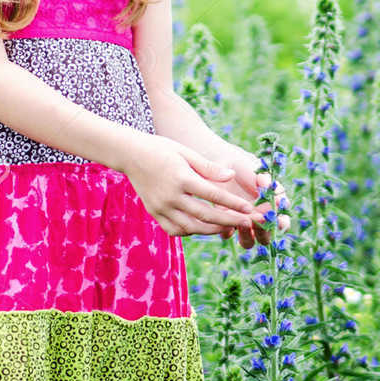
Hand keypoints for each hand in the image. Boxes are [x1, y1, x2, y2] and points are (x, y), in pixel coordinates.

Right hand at [124, 135, 265, 239]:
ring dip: (211, 230)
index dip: (234, 204)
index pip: (214, 196)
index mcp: (182, 178)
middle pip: (205, 215)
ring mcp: (161, 207)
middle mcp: (171, 196)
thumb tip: (231, 177)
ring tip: (227, 227)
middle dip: (229, 221)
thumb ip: (209, 168)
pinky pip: (175, 230)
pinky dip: (190, 231)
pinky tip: (201, 227)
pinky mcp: (154, 213)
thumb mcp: (186, 152)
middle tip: (246, 223)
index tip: (250, 210)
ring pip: (191, 227)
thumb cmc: (161, 149)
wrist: (130, 154)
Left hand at [214, 152, 292, 248]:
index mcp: (271, 207)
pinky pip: (227, 233)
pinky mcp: (224, 220)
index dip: (281, 224)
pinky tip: (226, 223)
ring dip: (247, 237)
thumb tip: (277, 195)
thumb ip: (266, 182)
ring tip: (243, 223)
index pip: (282, 222)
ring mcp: (241, 221)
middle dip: (264, 232)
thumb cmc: (245, 165)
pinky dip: (227, 231)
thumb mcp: (258, 170)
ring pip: (248, 242)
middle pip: (266, 237)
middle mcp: (258, 218)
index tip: (277, 219)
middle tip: (259, 221)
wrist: (222, 161)